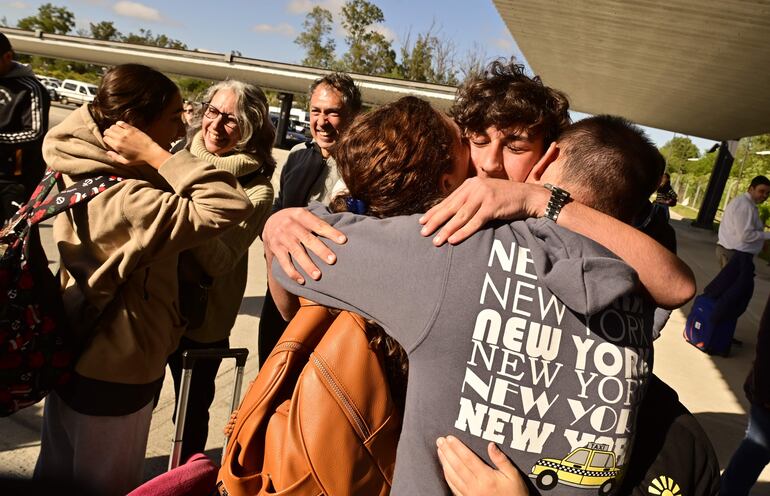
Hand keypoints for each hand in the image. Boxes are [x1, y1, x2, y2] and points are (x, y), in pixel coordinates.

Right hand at [103, 121, 169, 168]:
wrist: (151, 153)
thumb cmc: (139, 159)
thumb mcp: (126, 162)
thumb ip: (115, 157)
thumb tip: (107, 152)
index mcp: (117, 146)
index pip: (105, 138)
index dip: (107, 140)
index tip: (110, 141)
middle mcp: (120, 138)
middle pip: (107, 131)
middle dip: (108, 133)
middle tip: (112, 136)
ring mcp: (126, 132)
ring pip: (113, 126)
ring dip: (113, 128)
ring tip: (116, 132)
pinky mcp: (132, 129)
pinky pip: (121, 123)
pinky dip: (119, 124)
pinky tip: (121, 127)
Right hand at [262, 208, 346, 284]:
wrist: (271, 222)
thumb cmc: (296, 221)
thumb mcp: (304, 215)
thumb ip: (317, 222)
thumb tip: (340, 235)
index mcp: (300, 215)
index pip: (318, 224)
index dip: (331, 232)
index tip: (343, 240)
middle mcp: (290, 225)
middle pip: (308, 239)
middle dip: (321, 250)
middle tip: (332, 260)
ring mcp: (282, 237)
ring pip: (296, 252)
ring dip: (307, 265)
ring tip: (317, 276)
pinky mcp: (275, 248)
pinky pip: (284, 262)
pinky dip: (292, 272)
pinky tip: (302, 281)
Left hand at [419, 178, 547, 245]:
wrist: (528, 196)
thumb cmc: (505, 199)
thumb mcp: (485, 195)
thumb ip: (470, 200)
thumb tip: (452, 213)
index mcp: (470, 184)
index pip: (448, 200)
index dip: (435, 211)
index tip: (422, 221)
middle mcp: (475, 188)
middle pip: (451, 207)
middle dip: (435, 221)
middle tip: (422, 232)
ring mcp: (484, 196)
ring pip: (460, 216)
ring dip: (447, 230)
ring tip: (436, 241)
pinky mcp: (493, 206)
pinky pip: (474, 222)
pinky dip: (463, 232)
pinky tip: (453, 240)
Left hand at [437, 436, 528, 495]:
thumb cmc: (515, 494)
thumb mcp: (513, 476)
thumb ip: (502, 460)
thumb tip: (491, 445)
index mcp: (486, 477)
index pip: (468, 458)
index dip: (457, 447)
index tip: (450, 438)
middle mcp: (475, 485)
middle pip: (457, 465)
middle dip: (447, 452)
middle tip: (440, 440)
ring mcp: (469, 494)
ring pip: (452, 476)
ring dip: (445, 462)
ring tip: (439, 451)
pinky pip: (453, 487)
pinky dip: (447, 476)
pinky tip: (444, 468)